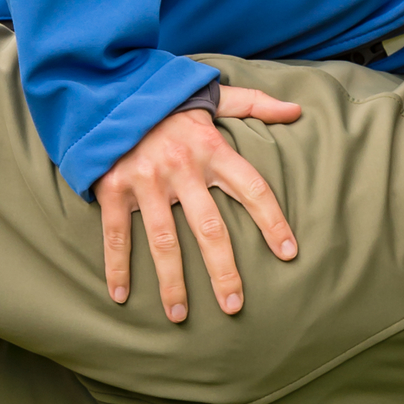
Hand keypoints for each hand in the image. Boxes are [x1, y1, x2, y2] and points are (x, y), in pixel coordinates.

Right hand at [95, 86, 303, 321]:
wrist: (106, 87)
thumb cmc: (165, 100)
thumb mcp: (212, 96)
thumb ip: (255, 104)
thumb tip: (297, 109)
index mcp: (212, 150)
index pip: (253, 189)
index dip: (273, 221)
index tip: (289, 252)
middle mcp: (181, 169)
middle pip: (209, 229)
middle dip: (223, 270)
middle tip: (234, 305)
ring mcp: (145, 181)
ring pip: (164, 242)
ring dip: (172, 282)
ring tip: (180, 316)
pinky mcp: (112, 188)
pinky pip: (116, 234)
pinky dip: (116, 267)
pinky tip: (121, 296)